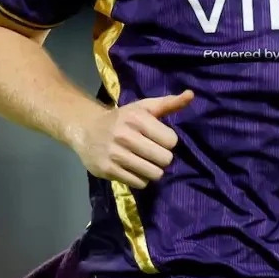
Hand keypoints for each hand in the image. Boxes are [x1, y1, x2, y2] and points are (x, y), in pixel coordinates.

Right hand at [72, 91, 193, 188]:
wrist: (86, 130)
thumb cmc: (122, 118)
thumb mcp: (143, 107)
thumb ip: (168, 103)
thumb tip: (191, 94)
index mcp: (137, 118)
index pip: (171, 141)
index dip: (168, 141)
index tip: (159, 139)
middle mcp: (125, 136)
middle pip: (165, 159)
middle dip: (162, 158)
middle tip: (153, 153)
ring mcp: (115, 154)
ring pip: (153, 174)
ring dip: (153, 170)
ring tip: (145, 162)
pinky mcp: (107, 170)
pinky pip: (139, 183)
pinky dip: (140, 178)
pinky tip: (133, 169)